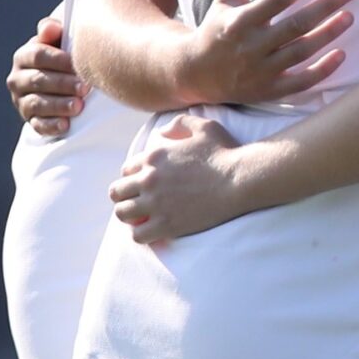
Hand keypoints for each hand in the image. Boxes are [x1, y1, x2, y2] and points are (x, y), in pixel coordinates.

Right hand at [8, 16, 84, 135]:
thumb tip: (51, 27)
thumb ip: (53, 32)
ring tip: (79, 106)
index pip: (37, 55)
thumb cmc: (64, 56)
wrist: (60, 82)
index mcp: (24, 56)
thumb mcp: (58, 42)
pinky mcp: (30, 120)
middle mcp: (18, 79)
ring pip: (38, 104)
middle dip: (63, 84)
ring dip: (59, 105)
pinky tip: (66, 125)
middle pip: (38, 80)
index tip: (79, 64)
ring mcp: (22, 101)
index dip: (58, 60)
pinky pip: (38, 125)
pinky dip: (52, 125)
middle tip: (85, 88)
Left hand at [107, 115, 243, 244]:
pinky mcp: (167, 224)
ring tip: (144, 217)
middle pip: (117, 192)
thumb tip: (162, 133)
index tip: (146, 184)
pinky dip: (142, 234)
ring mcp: (156, 203)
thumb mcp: (203, 127)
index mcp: (154, 157)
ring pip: (122, 214)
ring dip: (131, 215)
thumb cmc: (225, 152)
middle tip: (141, 201)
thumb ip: (179, 124)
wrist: (241, 179)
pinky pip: (138, 235)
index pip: (126, 170)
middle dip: (126, 196)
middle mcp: (149, 179)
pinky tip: (154, 230)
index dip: (134, 177)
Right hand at [179, 0, 355, 104]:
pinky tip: (342, 54)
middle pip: (295, 25)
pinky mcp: (269, 91)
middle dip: (325, 7)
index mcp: (239, 21)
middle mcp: (250, 47)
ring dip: (328, 35)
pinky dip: (322, 70)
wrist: (194, 73)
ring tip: (349, 16)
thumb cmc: (216, 29)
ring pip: (301, 52)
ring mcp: (260, 72)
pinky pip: (301, 83)